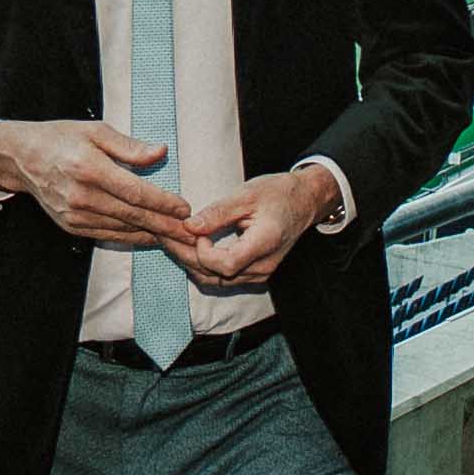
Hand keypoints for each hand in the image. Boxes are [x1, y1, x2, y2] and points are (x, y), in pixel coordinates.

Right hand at [0, 117, 197, 247]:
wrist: (22, 158)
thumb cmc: (61, 138)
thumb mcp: (96, 131)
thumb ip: (129, 146)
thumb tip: (161, 153)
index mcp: (89, 168)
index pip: (135, 192)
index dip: (162, 202)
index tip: (185, 208)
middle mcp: (81, 196)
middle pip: (132, 215)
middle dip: (165, 225)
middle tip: (191, 233)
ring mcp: (74, 215)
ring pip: (122, 229)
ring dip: (152, 234)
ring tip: (178, 238)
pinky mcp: (71, 226)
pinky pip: (107, 234)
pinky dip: (131, 236)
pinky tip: (150, 236)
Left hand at [187, 160, 346, 284]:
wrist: (304, 202)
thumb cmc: (279, 194)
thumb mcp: (247, 195)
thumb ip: (218, 212)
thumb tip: (189, 226)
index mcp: (265, 243)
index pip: (227, 264)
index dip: (204, 252)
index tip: (196, 231)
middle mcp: (264, 265)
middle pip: (217, 276)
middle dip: (188, 257)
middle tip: (169, 237)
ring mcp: (260, 273)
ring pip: (217, 280)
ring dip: (193, 264)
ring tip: (175, 243)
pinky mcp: (255, 273)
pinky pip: (223, 278)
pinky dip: (204, 266)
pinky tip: (191, 249)